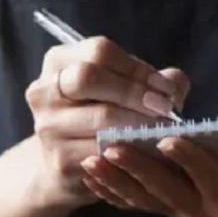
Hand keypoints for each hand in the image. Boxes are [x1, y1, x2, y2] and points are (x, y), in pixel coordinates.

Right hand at [25, 36, 191, 211]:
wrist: (67, 165)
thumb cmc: (102, 115)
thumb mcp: (122, 88)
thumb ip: (152, 80)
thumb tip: (173, 87)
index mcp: (59, 61)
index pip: (100, 51)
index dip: (138, 68)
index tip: (165, 88)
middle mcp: (44, 90)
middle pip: (88, 77)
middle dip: (134, 92)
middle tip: (164, 108)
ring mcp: (48, 126)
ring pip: (100, 118)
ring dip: (139, 123)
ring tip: (163, 130)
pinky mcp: (59, 160)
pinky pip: (103, 152)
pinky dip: (133, 151)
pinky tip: (149, 152)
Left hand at [81, 132, 217, 216]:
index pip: (206, 176)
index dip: (188, 158)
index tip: (167, 139)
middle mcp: (202, 211)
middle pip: (165, 190)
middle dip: (137, 168)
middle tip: (112, 147)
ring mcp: (181, 213)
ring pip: (144, 199)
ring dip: (116, 181)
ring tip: (92, 161)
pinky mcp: (167, 209)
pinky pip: (136, 204)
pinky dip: (112, 191)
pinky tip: (91, 176)